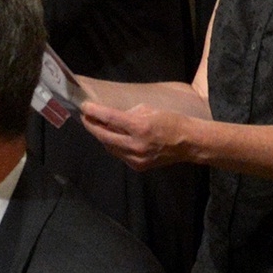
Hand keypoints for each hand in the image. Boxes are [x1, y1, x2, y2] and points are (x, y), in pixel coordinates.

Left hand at [80, 97, 199, 168]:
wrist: (189, 143)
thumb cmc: (171, 121)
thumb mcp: (149, 109)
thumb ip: (128, 114)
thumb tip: (112, 117)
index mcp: (140, 127)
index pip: (109, 119)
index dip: (94, 112)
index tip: (84, 106)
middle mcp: (136, 145)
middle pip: (104, 136)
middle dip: (91, 125)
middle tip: (85, 116)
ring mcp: (136, 159)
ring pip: (109, 147)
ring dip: (101, 136)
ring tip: (96, 126)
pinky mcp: (138, 166)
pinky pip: (119, 154)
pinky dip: (112, 145)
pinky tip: (111, 138)